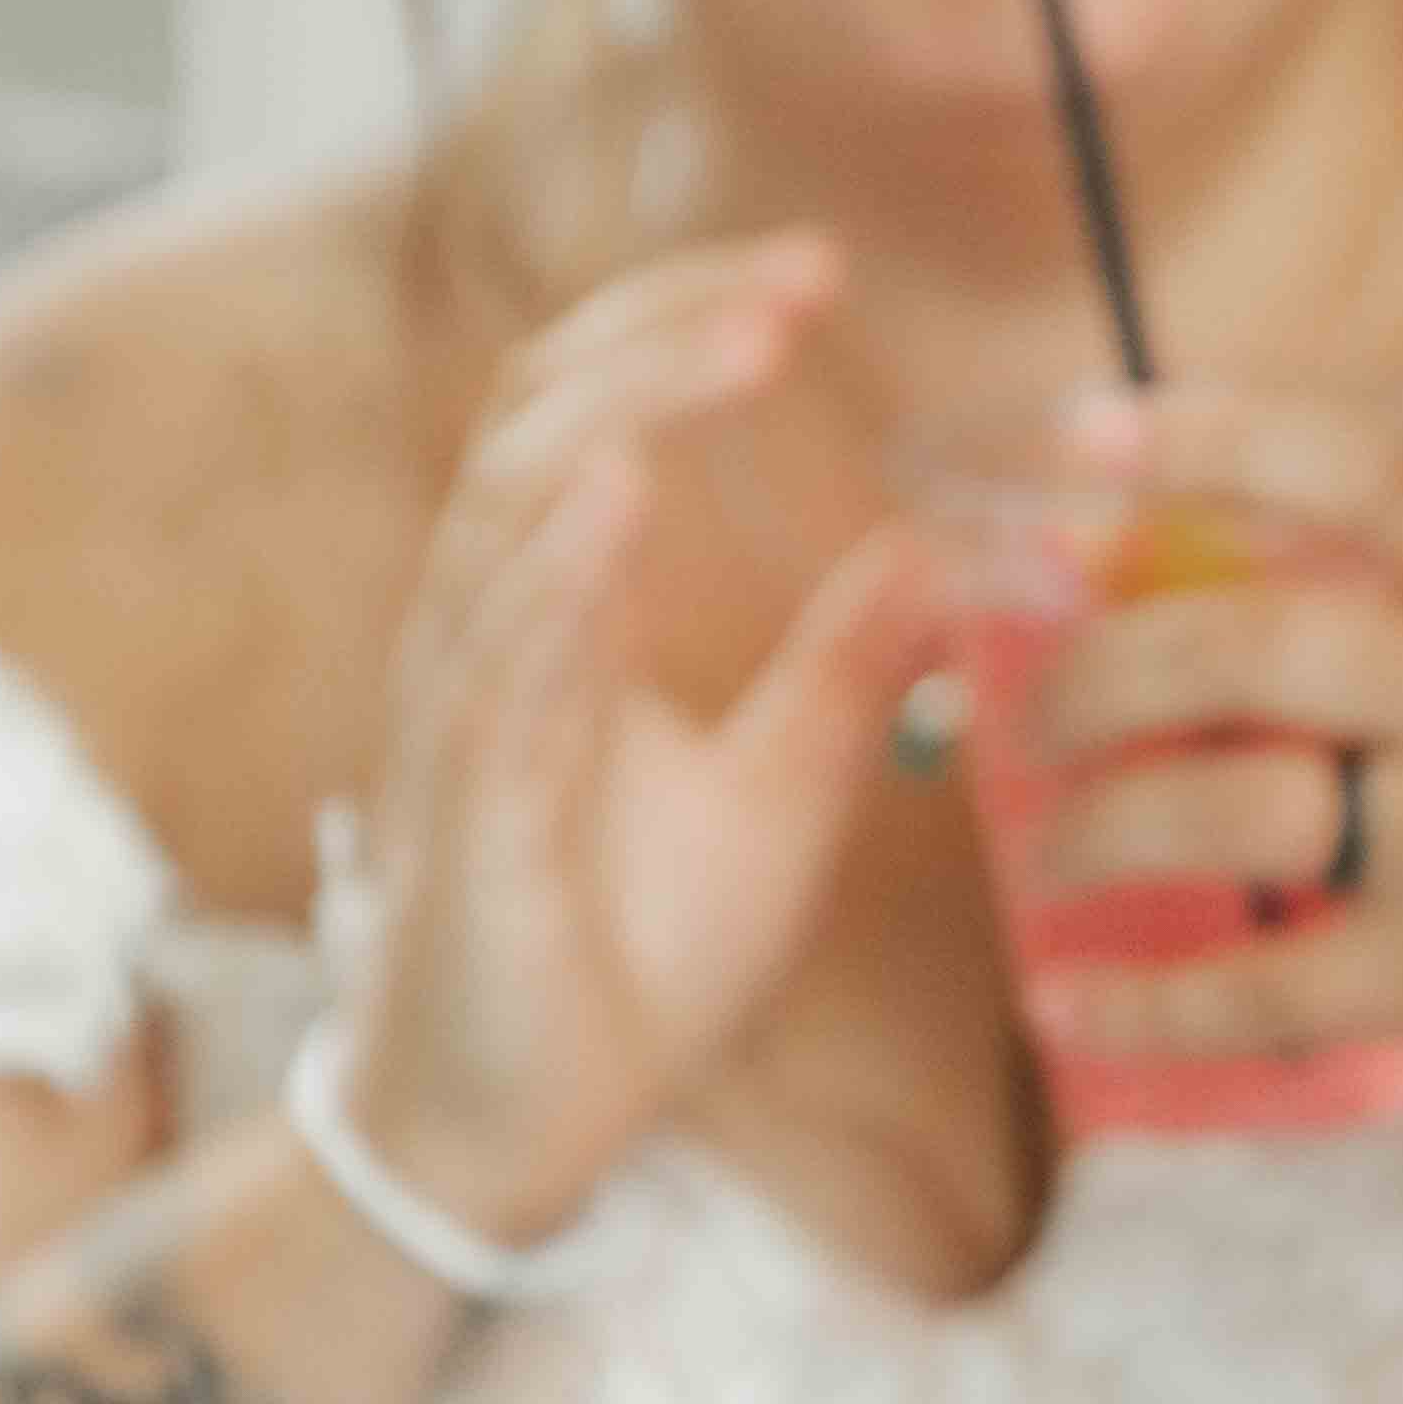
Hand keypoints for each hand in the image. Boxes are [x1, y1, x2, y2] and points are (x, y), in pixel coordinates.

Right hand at [338, 234, 955, 1244]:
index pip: (593, 411)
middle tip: (794, 284)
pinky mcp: (465, 809)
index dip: (684, 325)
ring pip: (505, 511)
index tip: (813, 273)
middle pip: (537, 419)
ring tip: (734, 344)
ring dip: (621, 412)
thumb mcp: (782, 789)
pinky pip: (495, 663)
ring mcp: (464, 714)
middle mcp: (490, 635)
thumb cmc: (630, 961)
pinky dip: (554, 569)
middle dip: (660, 334)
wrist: (528, 1130)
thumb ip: (846, 670)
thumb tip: (938, 549)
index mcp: (559, 616)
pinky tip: (619, 495)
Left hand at [1008, 382, 1402, 1189]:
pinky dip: (1140, 999)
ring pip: (1230, 809)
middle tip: (1035, 711)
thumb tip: (1172, 565)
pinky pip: (1257, 988)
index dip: (1210, 436)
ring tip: (1050, 849)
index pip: (1359, 466)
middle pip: (1249, 643)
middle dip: (1098, 671)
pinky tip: (1067, 996)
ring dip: (1098, 828)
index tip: (1085, 437)